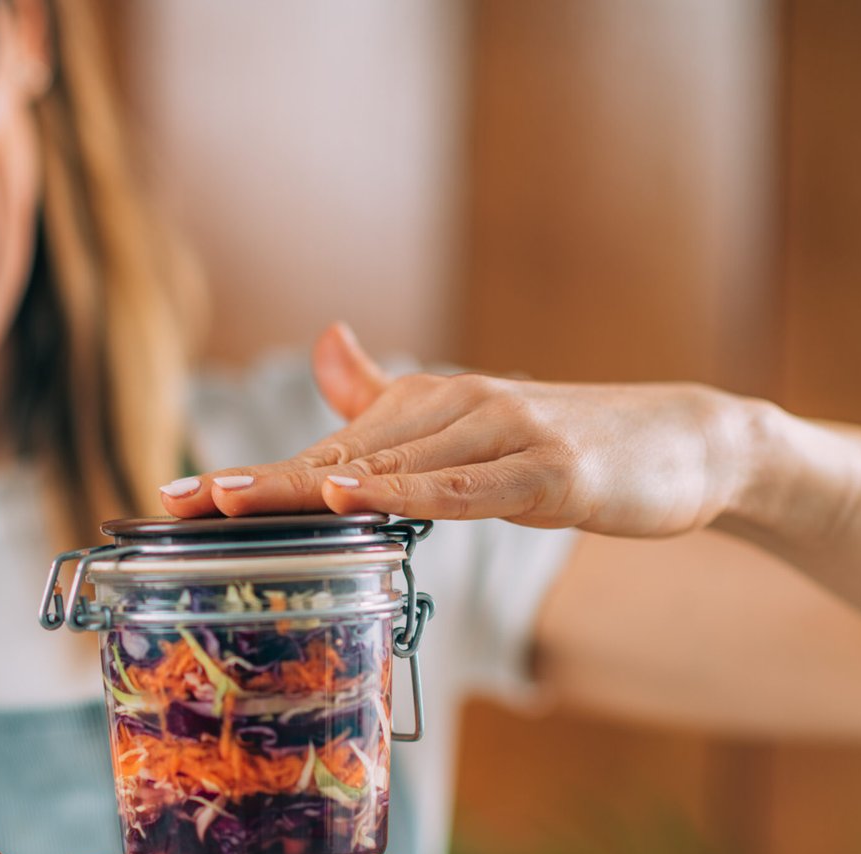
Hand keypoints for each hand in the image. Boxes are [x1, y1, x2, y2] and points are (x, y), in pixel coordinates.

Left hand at [162, 323, 769, 538]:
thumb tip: (325, 343)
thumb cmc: (566, 444)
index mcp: (424, 407)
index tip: (173, 498)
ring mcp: (504, 437)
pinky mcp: (550, 472)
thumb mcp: (468, 422)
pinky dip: (411, 494)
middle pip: (339, 456)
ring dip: (313, 485)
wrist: (687, 441)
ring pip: (393, 467)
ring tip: (237, 500)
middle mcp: (453, 410)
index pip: (322, 451)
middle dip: (256, 483)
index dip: (250, 477)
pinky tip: (360, 497)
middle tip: (180, 503)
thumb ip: (391, 395)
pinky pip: (469, 489)